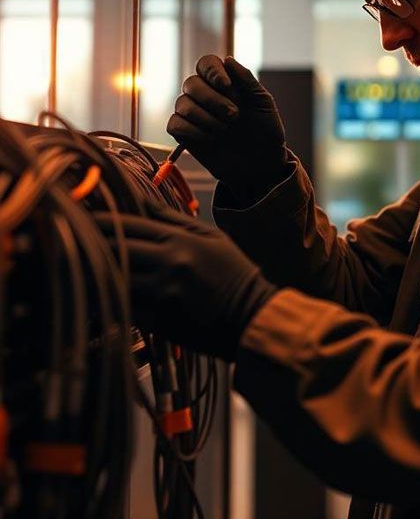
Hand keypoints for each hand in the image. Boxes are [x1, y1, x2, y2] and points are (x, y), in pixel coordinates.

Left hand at [95, 204, 276, 360]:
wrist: (250, 316)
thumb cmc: (233, 273)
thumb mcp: (210, 237)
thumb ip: (173, 219)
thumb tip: (141, 199)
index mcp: (181, 240)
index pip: (130, 225)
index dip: (102, 220)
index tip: (82, 217)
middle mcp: (170, 263)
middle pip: (117, 248)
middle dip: (92, 242)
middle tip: (71, 238)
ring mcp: (163, 293)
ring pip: (117, 277)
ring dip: (97, 271)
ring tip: (80, 264)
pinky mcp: (160, 320)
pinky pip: (125, 305)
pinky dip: (110, 298)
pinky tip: (100, 293)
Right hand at [168, 55, 288, 197]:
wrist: (262, 165)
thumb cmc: (266, 132)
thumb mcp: (263, 104)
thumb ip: (247, 80)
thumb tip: (227, 59)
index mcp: (224, 84)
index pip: (206, 63)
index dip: (212, 71)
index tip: (226, 86)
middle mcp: (206, 96)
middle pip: (191, 83)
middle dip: (212, 99)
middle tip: (234, 116)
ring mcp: (194, 115)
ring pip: (182, 103)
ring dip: (205, 117)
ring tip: (225, 130)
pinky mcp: (186, 135)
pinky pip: (174, 124)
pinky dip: (192, 130)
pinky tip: (211, 139)